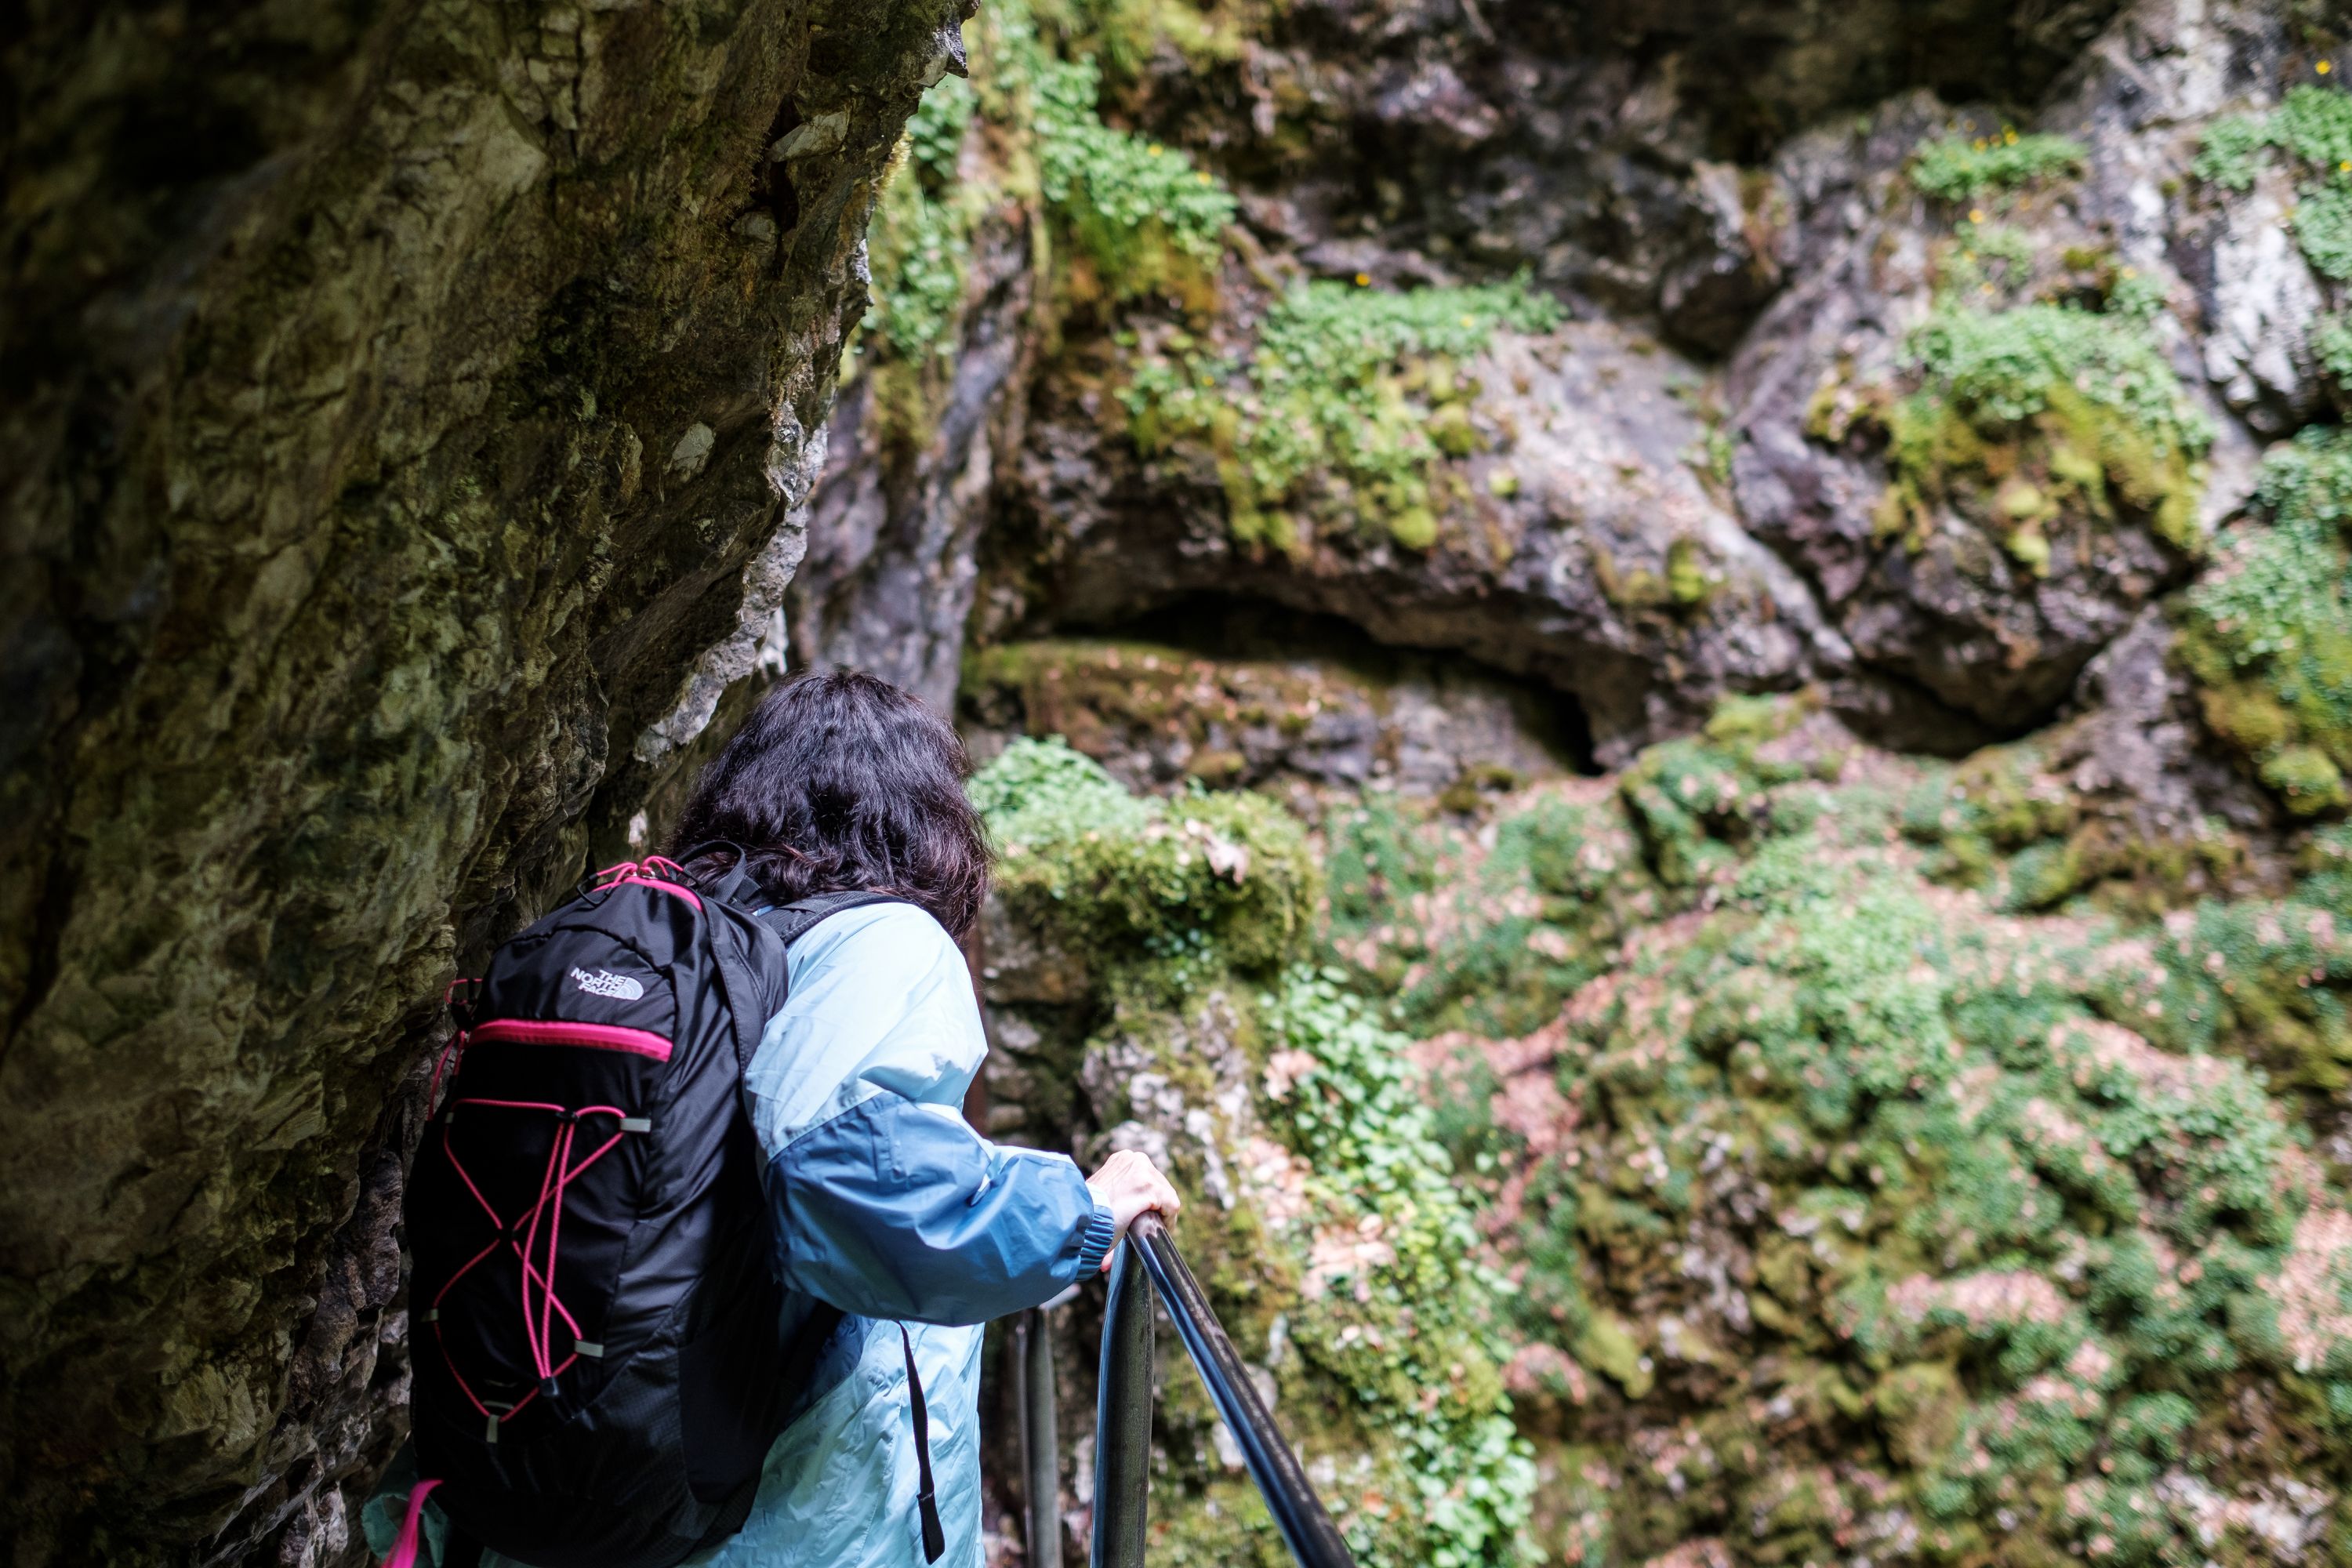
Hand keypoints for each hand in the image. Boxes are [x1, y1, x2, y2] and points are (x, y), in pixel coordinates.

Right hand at [1084, 1150, 1182, 1269]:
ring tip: (1151, 1229)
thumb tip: (1122, 1207)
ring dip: (1162, 1214)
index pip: (1149, 1179)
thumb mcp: (1103, 1191)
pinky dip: (1168, 1220)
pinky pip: (1171, 1206)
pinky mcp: (1150, 1188)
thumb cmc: (1088, 1211)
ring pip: (1167, 1196)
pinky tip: (1158, 1230)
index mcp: (1124, 1160)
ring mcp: (1144, 1172)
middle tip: (1147, 1226)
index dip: (1150, 1201)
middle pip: (1161, 1186)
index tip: (1146, 1217)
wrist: (1079, 1217)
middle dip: (1156, 1208)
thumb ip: (1117, 1190)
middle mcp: (1135, 1159)